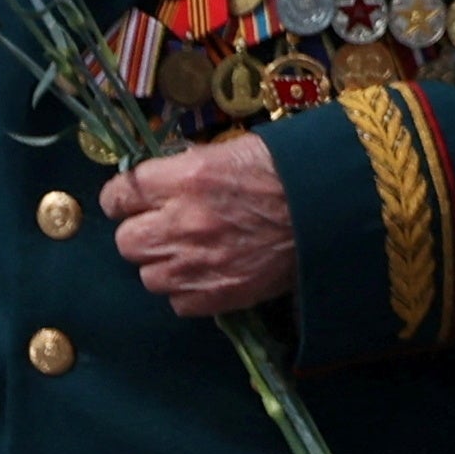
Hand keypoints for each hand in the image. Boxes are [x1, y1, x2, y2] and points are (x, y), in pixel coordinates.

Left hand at [101, 137, 297, 315]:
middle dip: (142, 232)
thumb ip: (188, 168)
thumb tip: (160, 181)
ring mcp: (197, 264)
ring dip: (166, 264)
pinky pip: (178, 302)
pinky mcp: (216, 295)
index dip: (124, 198)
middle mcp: (183, 222)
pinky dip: (189, 289)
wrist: (335, 209)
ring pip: (148, 275)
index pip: (119, 194)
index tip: (133, 200)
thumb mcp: (233, 152)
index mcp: (186, 178)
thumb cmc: (288, 171)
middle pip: (126, 240)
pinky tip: (210, 272)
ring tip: (192, 253)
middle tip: (165, 227)